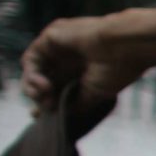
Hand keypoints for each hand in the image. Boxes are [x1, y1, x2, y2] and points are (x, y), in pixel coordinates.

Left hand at [21, 15, 142, 119]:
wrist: (124, 47)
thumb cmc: (116, 71)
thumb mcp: (94, 96)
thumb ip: (75, 105)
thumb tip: (59, 116)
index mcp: (80, 72)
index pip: (55, 89)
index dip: (45, 103)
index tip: (41, 117)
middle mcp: (68, 60)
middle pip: (42, 81)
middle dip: (39, 98)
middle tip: (47, 106)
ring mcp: (58, 49)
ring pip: (33, 71)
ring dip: (32, 87)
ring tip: (46, 94)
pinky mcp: (50, 38)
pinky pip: (30, 58)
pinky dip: (31, 74)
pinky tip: (44, 84)